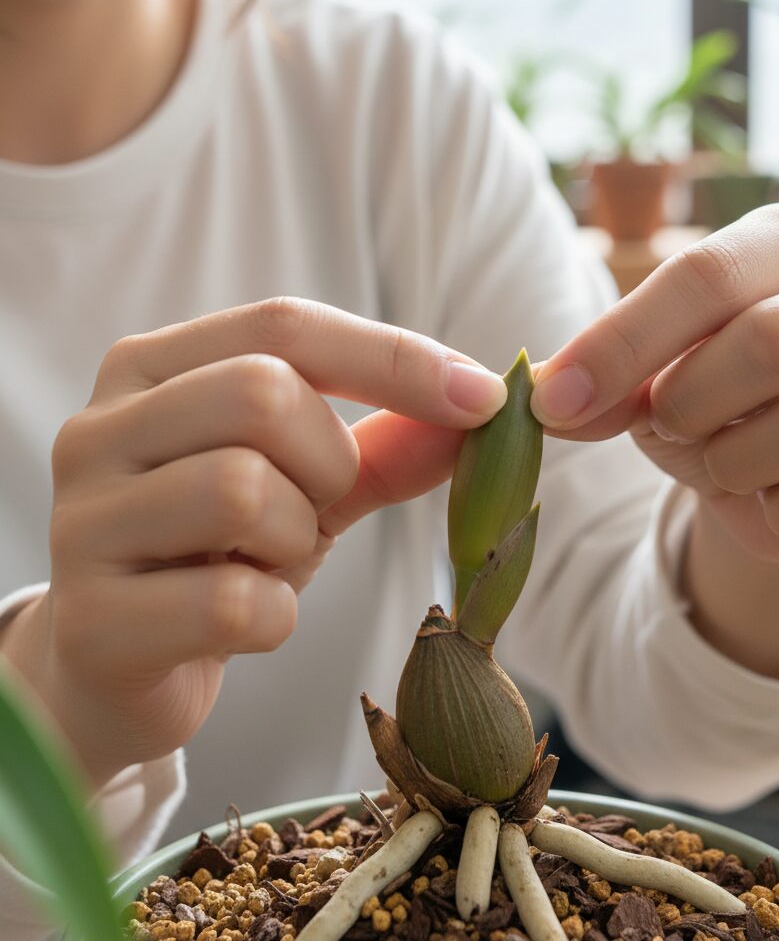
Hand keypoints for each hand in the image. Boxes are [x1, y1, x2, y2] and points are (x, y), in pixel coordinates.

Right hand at [1, 298, 504, 784]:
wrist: (119, 665)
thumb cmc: (220, 553)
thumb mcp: (305, 482)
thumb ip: (387, 443)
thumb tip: (482, 405)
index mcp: (151, 370)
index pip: (283, 326)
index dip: (394, 357)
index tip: (482, 396)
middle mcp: (100, 429)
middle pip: (263, 394)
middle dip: (328, 463)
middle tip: (312, 508)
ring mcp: (83, 523)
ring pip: (243, 489)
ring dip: (295, 538)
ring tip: (265, 562)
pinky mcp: (92, 622)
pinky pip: (232, 603)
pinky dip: (273, 617)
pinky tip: (244, 621)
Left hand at [531, 200, 778, 563]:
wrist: (776, 469)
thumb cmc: (709, 394)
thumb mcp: (644, 373)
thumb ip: (595, 379)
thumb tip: (547, 398)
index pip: (708, 273)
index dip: (622, 343)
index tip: (556, 400)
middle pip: (774, 340)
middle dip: (690, 403)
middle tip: (667, 423)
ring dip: (734, 462)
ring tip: (721, 459)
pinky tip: (771, 500)